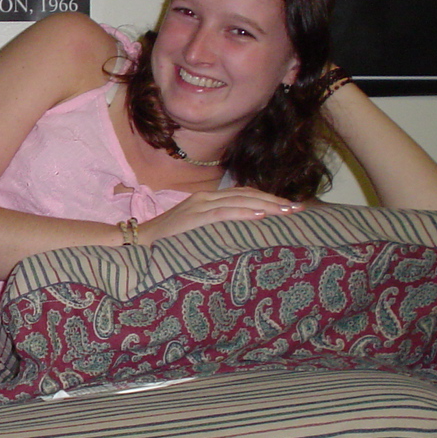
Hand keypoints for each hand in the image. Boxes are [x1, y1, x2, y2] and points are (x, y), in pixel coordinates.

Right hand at [139, 187, 303, 243]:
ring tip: (287, 211)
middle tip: (298, 208)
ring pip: (239, 200)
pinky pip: (223, 212)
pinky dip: (244, 212)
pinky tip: (261, 215)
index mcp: (206, 200)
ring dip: (266, 205)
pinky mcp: (194, 217)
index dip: (267, 198)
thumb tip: (239, 237)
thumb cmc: (166, 243)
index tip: (289, 206)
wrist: (138, 243)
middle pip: (246, 194)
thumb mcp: (194, 231)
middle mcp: (205, 198)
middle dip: (274, 200)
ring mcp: (199, 206)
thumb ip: (214, 227)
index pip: (243, 194)